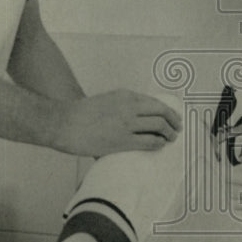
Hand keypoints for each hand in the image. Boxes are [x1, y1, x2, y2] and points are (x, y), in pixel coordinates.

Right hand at [55, 89, 181, 156]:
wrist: (63, 122)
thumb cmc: (80, 114)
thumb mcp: (106, 101)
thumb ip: (122, 107)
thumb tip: (136, 117)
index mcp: (125, 95)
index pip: (154, 102)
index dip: (167, 110)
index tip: (173, 116)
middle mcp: (129, 106)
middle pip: (162, 111)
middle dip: (173, 120)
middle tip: (177, 127)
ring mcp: (127, 123)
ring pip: (159, 126)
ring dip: (169, 133)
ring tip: (170, 138)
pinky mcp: (122, 140)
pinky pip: (150, 141)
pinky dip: (159, 143)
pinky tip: (159, 145)